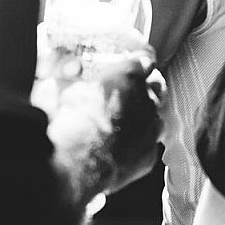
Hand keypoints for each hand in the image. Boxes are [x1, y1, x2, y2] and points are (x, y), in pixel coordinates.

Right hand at [34, 26, 165, 195]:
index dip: (140, 65)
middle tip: (131, 95)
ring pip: (155, 117)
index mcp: (129, 76)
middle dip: (147, 89)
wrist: (77, 162)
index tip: (137, 67)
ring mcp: (151, 127)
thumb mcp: (68, 91)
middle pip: (156, 88)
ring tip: (123, 125)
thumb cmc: (71, 124)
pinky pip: (148, 144)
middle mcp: (147, 99)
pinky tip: (122, 149)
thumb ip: (80, 83)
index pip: (145, 62)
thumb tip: (68, 83)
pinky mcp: (149, 153)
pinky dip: (138, 145)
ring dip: (143, 118)